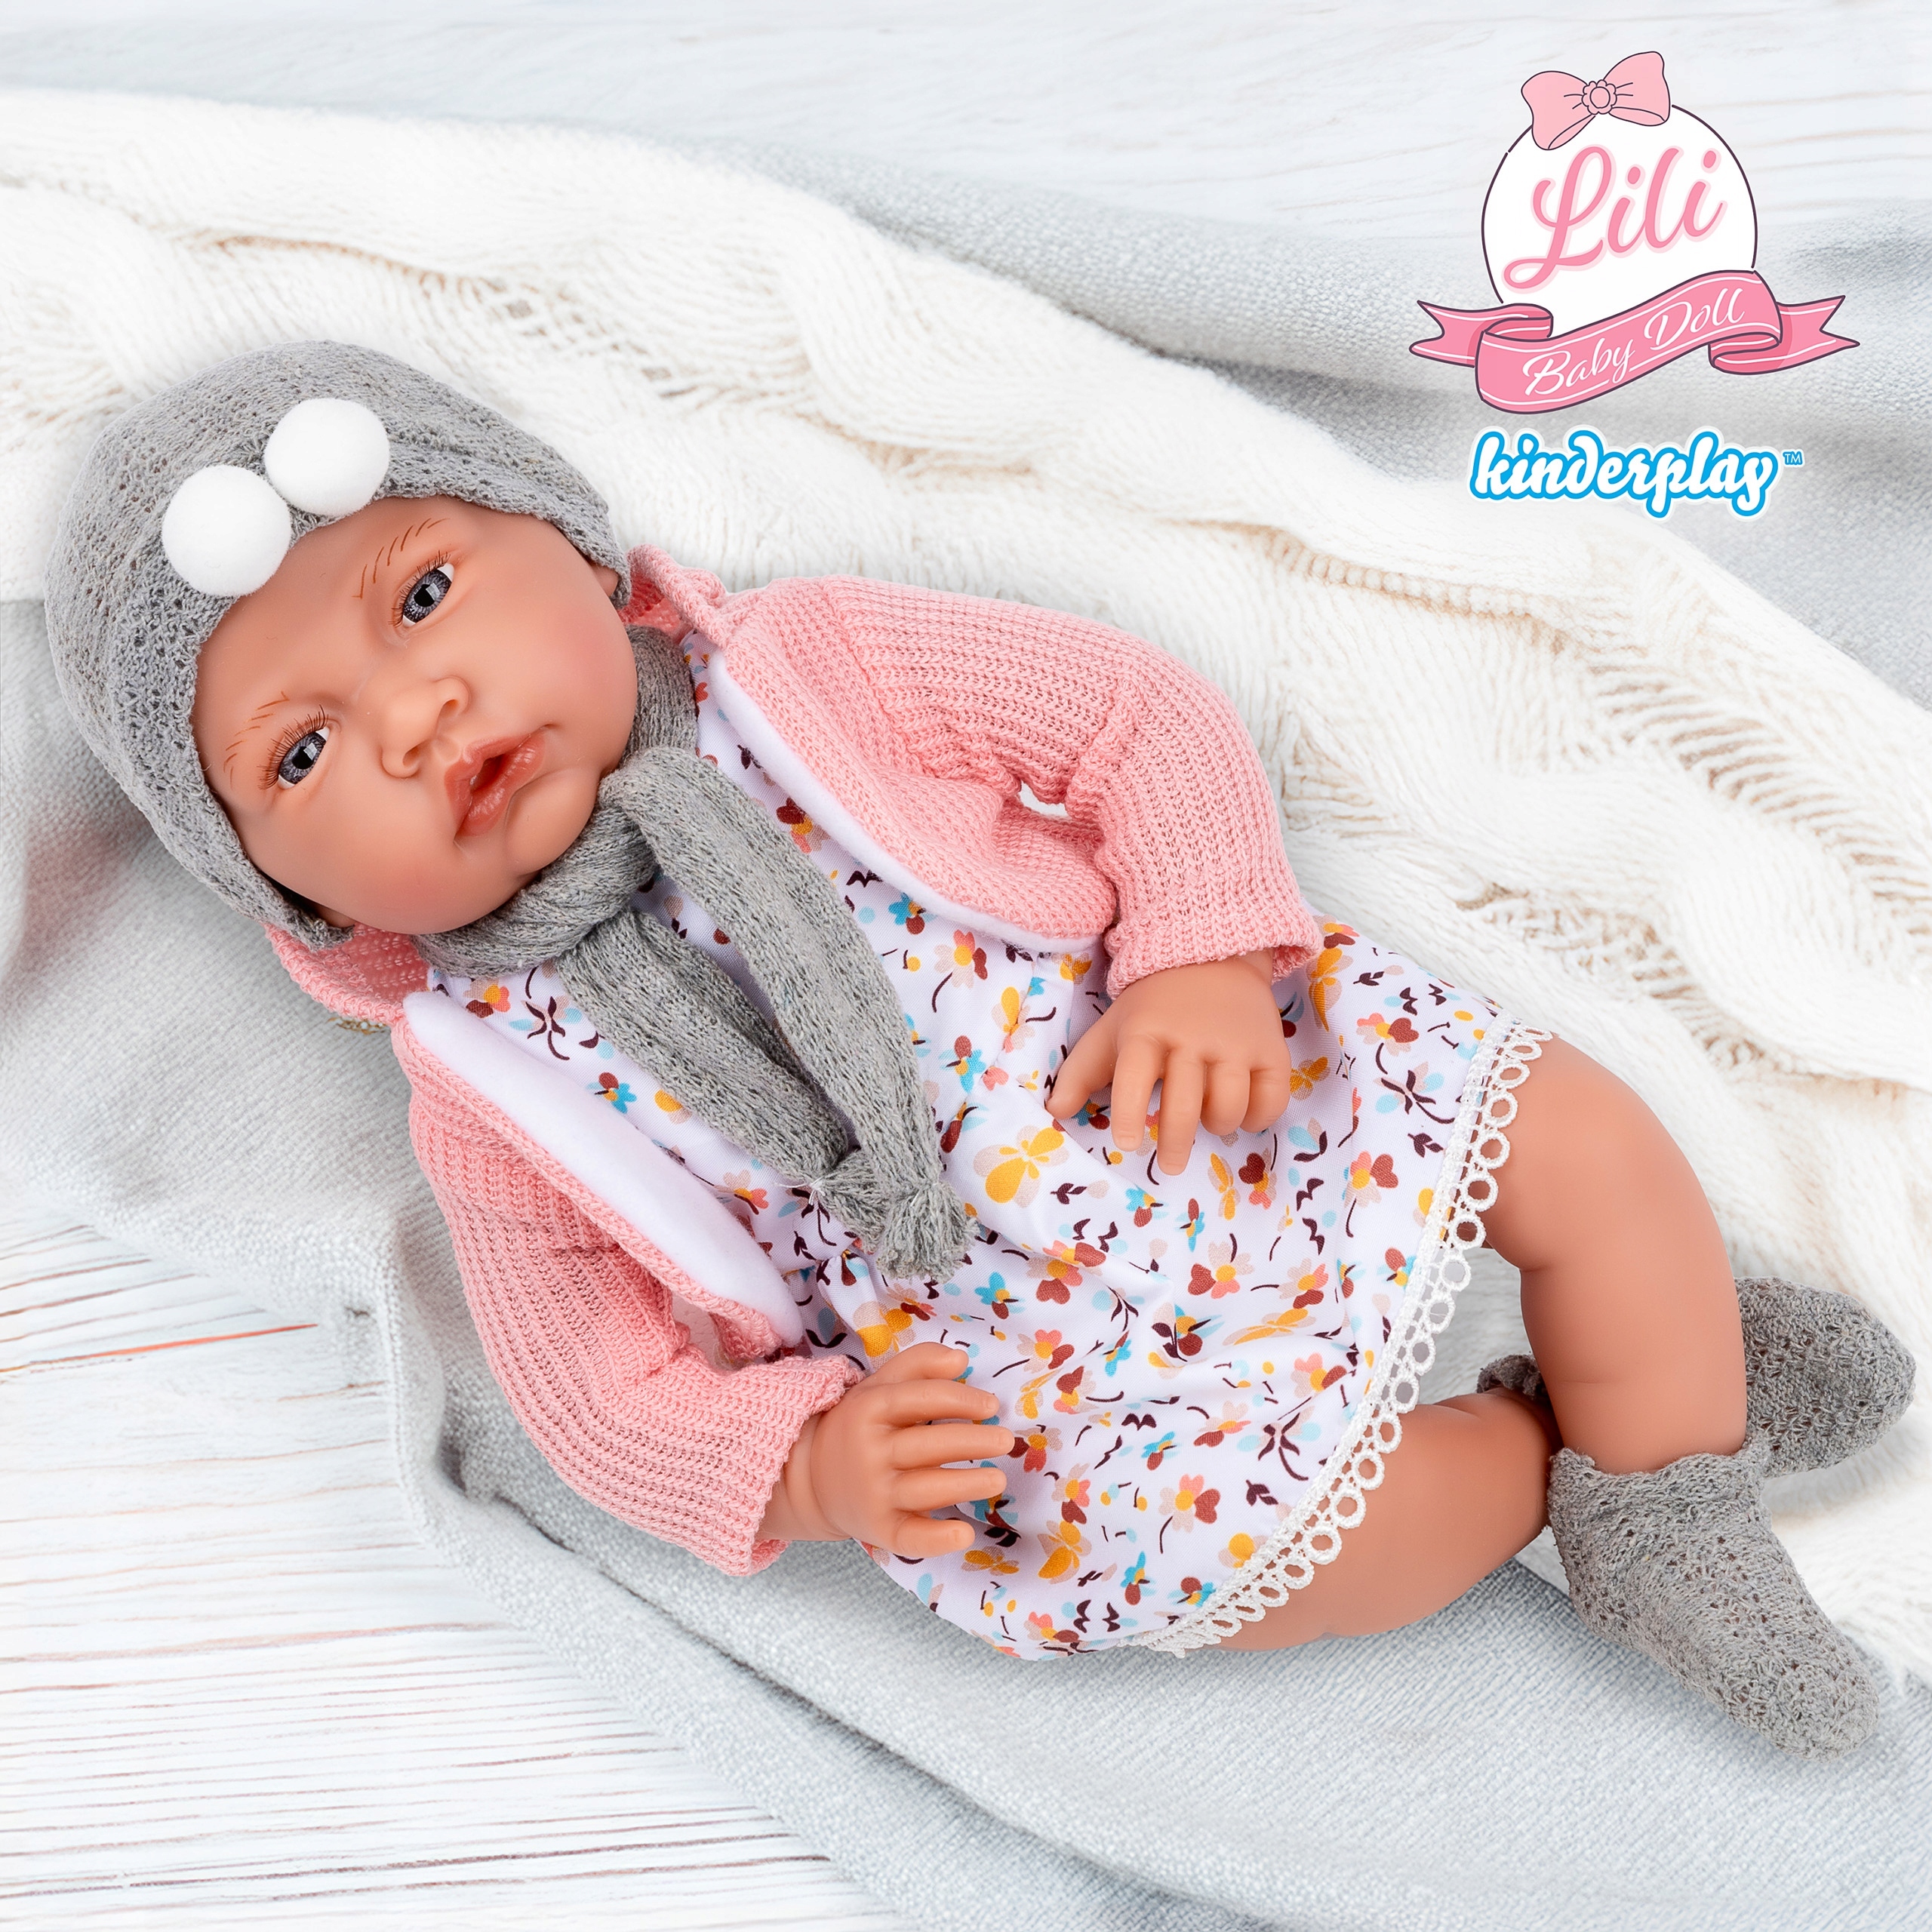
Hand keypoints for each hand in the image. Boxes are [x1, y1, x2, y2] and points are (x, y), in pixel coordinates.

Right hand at [760, 1343, 1012, 1557]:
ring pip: (925, 1488)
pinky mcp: (878, 1529)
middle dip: (971, 1442)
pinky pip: (909, 1537)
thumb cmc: (859, 1427)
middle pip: (928, 1444)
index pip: (921, 1398)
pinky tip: (964, 1534)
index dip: (960, 1399)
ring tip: (997, 1479)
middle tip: (1006, 1440)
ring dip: (965, 1485)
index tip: (990, 1406)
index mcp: (869, 1409)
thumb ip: (918, 1364)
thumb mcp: (879, 1387)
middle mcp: (869, 1451)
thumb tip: (961, 1359)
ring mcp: (873, 1493)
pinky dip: (937, 1539)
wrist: (811, 1478)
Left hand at [1046, 948, 1290, 1174]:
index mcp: (1146, 1033)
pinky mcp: (1270, 1048)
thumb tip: (1055, 1111)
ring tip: (1209, 1122)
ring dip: (1218, 1123)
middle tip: (1168, 1164)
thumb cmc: (1152, 1008)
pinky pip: (1272, 1098)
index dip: (1130, 1111)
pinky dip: (1259, 1115)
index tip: (1127, 1142)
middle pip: (1185, 1101)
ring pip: (1230, 1103)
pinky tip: (1243, 1112)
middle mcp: (1191, 1038)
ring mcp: (1235, 1043)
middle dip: (1175, 1140)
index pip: (1134, 1075)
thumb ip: (1082, 1072)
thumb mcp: (1111, 1030)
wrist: (1212, 956)